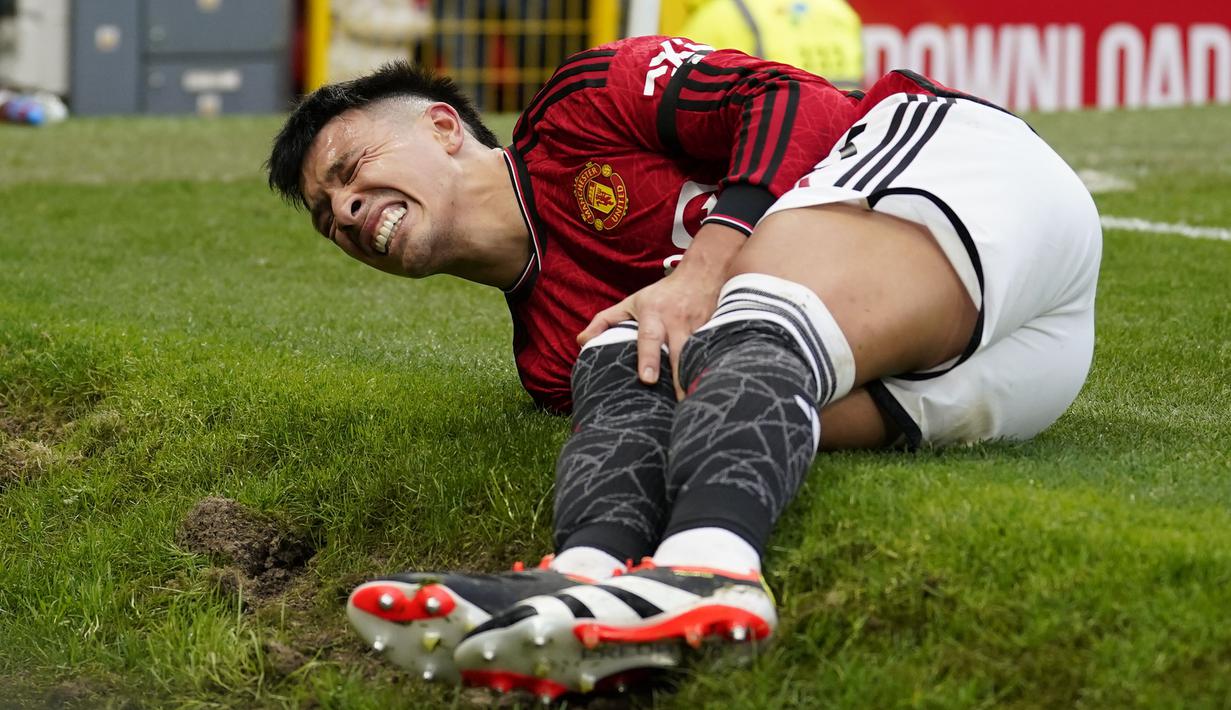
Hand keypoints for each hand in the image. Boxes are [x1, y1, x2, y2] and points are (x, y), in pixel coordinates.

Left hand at [577, 223, 746, 398]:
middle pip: (679, 351)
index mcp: (653, 315)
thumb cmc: (661, 294)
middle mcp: (677, 322)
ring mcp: (699, 327)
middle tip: (680, 403)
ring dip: (698, 376)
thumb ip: (604, 321)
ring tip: (697, 403)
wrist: (702, 274)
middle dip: (679, 377)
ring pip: (699, 354)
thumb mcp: (631, 302)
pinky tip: (712, 387)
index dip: (648, 359)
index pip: (649, 338)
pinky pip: (713, 353)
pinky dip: (712, 368)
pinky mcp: (715, 331)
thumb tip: (580, 341)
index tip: (647, 380)